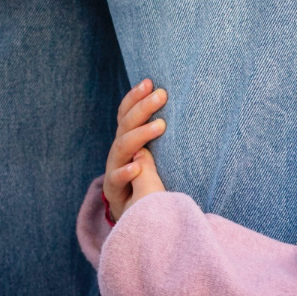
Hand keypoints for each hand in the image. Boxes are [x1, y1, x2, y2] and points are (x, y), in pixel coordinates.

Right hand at [104, 79, 167, 222]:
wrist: (128, 213)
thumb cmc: (145, 178)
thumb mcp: (153, 155)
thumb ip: (158, 136)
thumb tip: (182, 110)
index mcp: (127, 139)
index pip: (126, 113)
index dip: (135, 97)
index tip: (150, 82)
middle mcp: (118, 151)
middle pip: (125, 125)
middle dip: (143, 108)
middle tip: (161, 95)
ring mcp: (114, 169)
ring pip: (122, 147)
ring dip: (140, 134)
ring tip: (159, 126)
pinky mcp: (114, 191)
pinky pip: (117, 179)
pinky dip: (126, 172)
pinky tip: (137, 167)